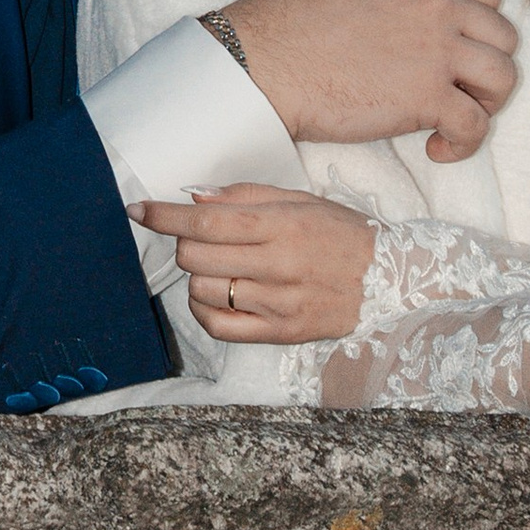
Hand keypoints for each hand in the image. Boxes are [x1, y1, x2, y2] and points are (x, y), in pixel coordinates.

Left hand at [139, 185, 376, 342]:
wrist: (391, 280)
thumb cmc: (341, 234)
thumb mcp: (300, 200)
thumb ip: (245, 197)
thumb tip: (193, 197)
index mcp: (283, 225)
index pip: (207, 221)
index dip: (165, 216)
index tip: (138, 210)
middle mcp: (279, 265)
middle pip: (198, 255)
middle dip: (184, 242)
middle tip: (198, 237)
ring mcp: (279, 303)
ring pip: (204, 289)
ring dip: (197, 274)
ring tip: (218, 265)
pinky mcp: (281, 333)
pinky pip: (220, 326)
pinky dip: (203, 309)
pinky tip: (214, 295)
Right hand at [223, 0, 518, 162]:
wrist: (261, 60)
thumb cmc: (278, 10)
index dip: (479, 22)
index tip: (461, 43)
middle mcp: (439, 3)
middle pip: (502, 36)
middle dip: (486, 63)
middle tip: (459, 85)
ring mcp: (438, 50)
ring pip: (503, 78)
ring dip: (486, 102)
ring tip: (457, 116)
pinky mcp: (427, 97)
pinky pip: (474, 126)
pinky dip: (464, 142)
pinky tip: (437, 147)